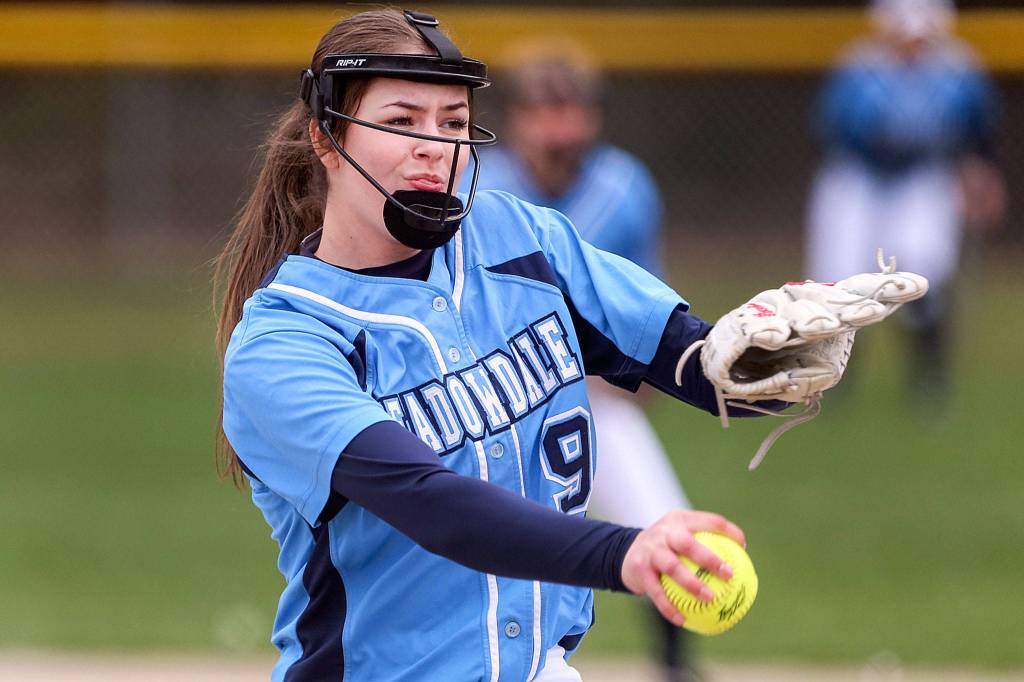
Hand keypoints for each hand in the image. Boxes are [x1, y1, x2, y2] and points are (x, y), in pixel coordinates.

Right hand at [620, 510, 745, 625]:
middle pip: (688, 543)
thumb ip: (707, 543)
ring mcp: (650, 550)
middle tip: (729, 574)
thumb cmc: (667, 547)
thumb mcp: (682, 535)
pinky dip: (669, 607)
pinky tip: (682, 620)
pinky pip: (656, 591)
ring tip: (710, 598)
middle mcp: (664, 532)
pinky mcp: (639, 568)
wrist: (627, 553)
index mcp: (679, 520)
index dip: (728, 531)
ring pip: (672, 567)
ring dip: (692, 584)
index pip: (708, 520)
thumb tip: (743, 561)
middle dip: (709, 559)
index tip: (743, 546)